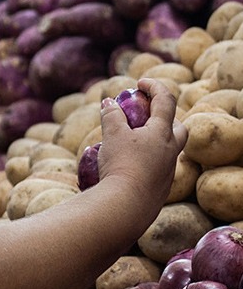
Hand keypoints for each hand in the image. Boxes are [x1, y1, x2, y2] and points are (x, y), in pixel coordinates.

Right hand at [97, 78, 187, 211]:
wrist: (126, 205)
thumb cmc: (121, 165)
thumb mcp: (112, 135)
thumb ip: (111, 115)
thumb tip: (109, 102)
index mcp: (162, 133)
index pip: (165, 101)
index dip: (154, 87)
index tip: (140, 83)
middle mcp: (171, 151)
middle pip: (178, 128)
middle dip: (165, 119)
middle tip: (145, 118)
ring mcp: (167, 171)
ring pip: (167, 151)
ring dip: (154, 143)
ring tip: (132, 144)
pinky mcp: (160, 189)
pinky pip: (157, 169)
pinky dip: (146, 162)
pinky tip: (129, 168)